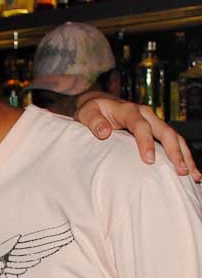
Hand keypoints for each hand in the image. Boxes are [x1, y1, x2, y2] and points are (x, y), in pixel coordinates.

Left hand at [74, 91, 200, 182]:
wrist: (98, 102)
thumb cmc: (92, 110)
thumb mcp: (87, 113)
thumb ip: (93, 122)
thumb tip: (104, 132)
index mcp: (128, 110)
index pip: (140, 126)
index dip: (146, 142)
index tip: (149, 161)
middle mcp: (145, 114)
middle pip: (165, 132)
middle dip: (175, 152)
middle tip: (181, 171)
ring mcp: (153, 121)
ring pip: (174, 137)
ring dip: (185, 156)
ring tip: (193, 175)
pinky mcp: (156, 129)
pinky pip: (173, 141)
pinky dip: (182, 155)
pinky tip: (189, 170)